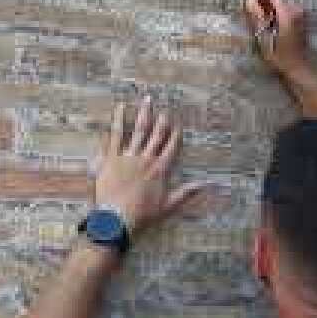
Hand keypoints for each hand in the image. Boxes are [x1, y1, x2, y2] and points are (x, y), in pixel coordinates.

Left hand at [93, 96, 204, 233]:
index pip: (171, 147)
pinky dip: (118, 120)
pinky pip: (115, 135)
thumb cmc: (142, 214)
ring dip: (144, 114)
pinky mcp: (111, 157)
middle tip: (165, 109)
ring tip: (147, 100)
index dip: (175, 134)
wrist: (117, 218)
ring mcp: (128, 156)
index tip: (178, 123)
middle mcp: (146, 159)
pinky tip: (120, 107)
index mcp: (160, 169)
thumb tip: (205, 185)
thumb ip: (186, 192)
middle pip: (157, 135)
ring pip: (139, 130)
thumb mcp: (168, 205)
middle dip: (162, 120)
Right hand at [243, 0, 316, 118]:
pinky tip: (270, 25)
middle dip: (263, 3)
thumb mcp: (264, 38)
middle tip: (251, 14)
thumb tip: (248, 2)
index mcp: (287, 13)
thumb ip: (256, 18)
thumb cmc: (280, 56)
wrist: (299, 68)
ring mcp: (301, 14)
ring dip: (269, 9)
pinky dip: (277, 14)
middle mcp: (296, 10)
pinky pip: (286, 10)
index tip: (248, 2)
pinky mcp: (302, 20)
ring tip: (259, 21)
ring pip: (280, 4)